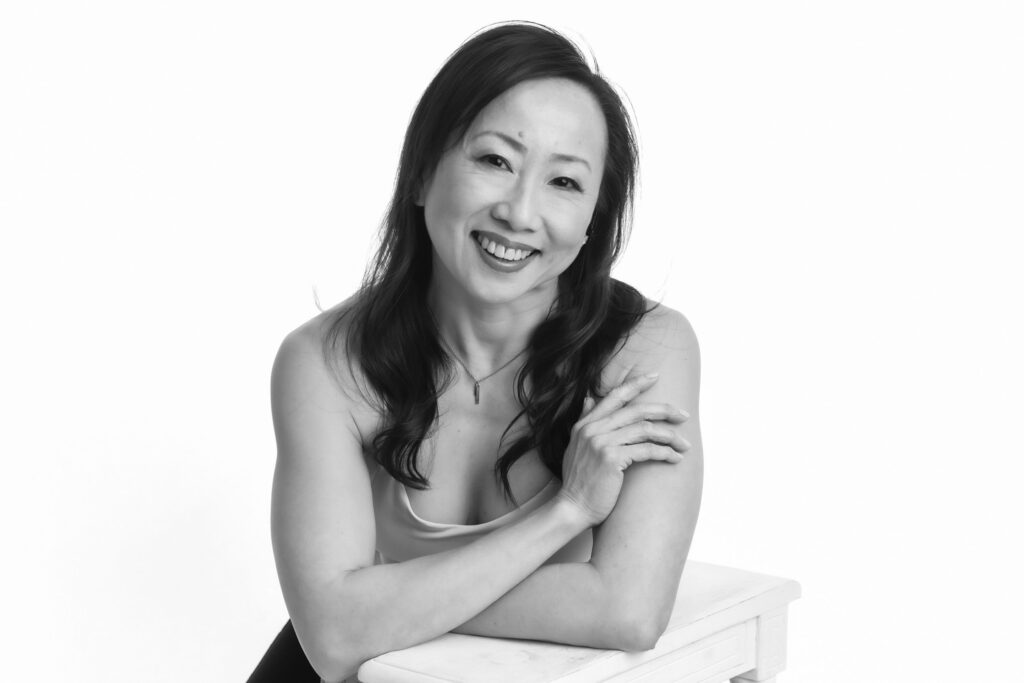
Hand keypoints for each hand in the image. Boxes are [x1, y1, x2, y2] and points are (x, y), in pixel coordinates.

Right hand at [557, 373, 689, 526]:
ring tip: (685, 444)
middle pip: (637, 410)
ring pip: (646, 429)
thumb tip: (588, 399)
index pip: (614, 396)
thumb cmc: (579, 482)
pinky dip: (665, 453)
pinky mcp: (611, 458)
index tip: (654, 376)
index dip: (636, 384)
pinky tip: (675, 458)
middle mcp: (593, 429)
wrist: (572, 507)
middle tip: (684, 415)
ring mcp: (601, 443)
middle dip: (665, 410)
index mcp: (585, 424)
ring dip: (670, 436)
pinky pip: (647, 450)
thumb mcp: (576, 446)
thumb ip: (585, 421)